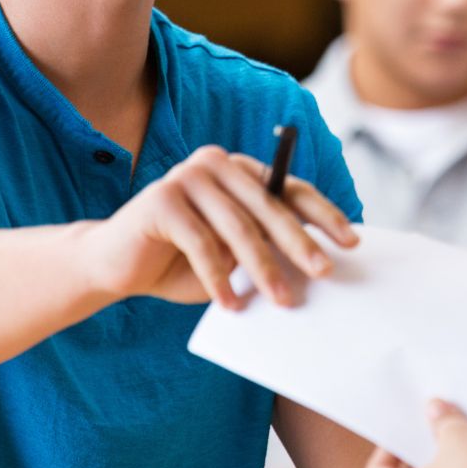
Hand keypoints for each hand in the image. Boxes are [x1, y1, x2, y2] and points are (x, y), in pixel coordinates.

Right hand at [85, 145, 357, 308]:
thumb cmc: (182, 262)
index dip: (323, 214)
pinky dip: (218, 277)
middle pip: (269, 205)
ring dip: (263, 268)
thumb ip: (265, 250)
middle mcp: (216, 164)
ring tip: (282, 301)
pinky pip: (200, 243)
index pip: (290, 188)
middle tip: (325, 272)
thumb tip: (317, 264)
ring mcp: (186, 177)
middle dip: (300, 243)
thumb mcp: (232, 256)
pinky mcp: (161, 199)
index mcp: (240, 170)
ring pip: (238, 227)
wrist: (116, 264)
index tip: (350, 241)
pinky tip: (230, 303)